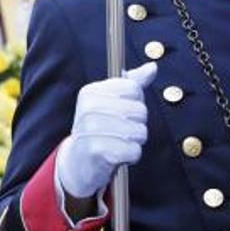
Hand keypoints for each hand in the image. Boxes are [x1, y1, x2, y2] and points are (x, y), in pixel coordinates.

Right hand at [55, 62, 156, 200]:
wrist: (77, 163)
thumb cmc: (99, 129)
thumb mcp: (111, 102)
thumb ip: (132, 84)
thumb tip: (152, 67)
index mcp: (90, 91)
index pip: (134, 89)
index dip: (135, 103)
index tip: (121, 113)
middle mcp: (88, 108)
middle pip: (140, 111)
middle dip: (137, 125)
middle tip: (120, 132)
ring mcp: (90, 129)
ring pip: (139, 132)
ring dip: (134, 142)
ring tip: (118, 144)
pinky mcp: (96, 151)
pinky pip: (134, 151)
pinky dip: (130, 157)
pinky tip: (117, 156)